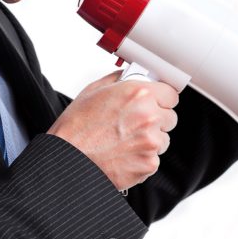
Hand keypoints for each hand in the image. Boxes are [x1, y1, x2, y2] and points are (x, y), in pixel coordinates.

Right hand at [47, 72, 178, 190]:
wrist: (66, 161)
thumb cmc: (74, 128)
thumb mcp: (93, 92)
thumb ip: (119, 81)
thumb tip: (133, 76)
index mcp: (138, 94)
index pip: (171, 94)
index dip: (161, 99)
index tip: (156, 103)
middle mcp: (148, 116)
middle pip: (170, 117)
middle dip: (156, 120)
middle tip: (134, 125)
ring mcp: (151, 141)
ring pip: (163, 139)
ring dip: (150, 140)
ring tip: (124, 142)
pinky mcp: (149, 163)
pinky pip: (154, 158)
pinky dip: (142, 158)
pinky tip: (123, 155)